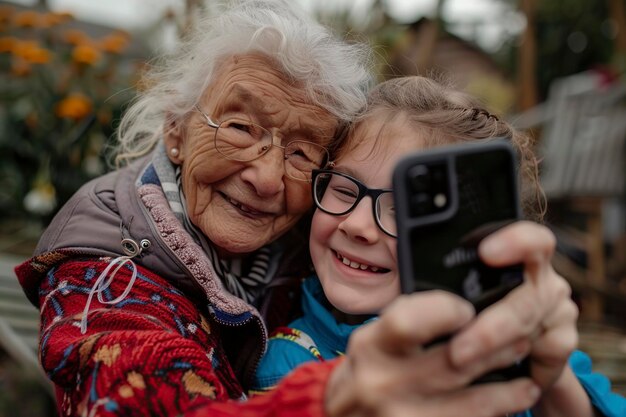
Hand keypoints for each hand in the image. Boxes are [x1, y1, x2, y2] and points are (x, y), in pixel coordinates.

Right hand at [325, 290, 540, 416]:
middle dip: (497, 346)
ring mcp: (399, 416)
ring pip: (470, 403)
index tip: (468, 308)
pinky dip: (493, 415)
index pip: (409, 321)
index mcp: (370, 345)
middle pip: (454, 361)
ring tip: (526, 377)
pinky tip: (509, 406)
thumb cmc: (366, 371)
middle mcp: (381, 381)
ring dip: (507, 389)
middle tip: (522, 334)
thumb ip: (409, 321)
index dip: (445, 311)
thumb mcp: (373, 340)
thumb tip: (465, 301)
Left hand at [449, 221, 578, 390]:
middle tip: (458, 350)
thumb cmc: (464, 307)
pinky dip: (519, 368)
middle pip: (528, 296)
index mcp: (517, 256)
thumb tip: (404, 281)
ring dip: (495, 351)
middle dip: (492, 327)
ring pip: (530, 330)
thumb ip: (440, 280)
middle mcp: (542, 278)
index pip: (530, 238)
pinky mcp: (561, 342)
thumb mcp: (451, 288)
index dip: (515, 241)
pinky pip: (544, 357)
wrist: (501, 349)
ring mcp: (557, 309)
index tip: (486, 252)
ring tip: (460, 362)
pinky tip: (494, 380)